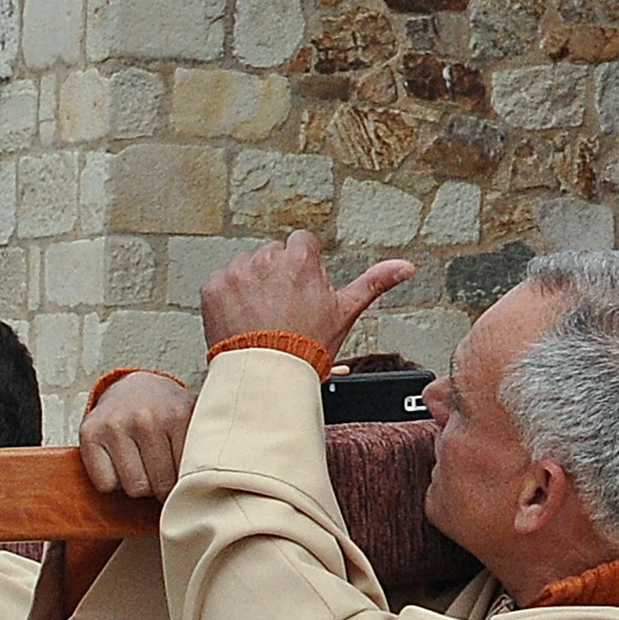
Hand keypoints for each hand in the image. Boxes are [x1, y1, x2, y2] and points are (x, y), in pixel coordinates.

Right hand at [78, 369, 196, 497]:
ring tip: (140, 466)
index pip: (185, 476)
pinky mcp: (90, 434)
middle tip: (159, 470)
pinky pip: (106, 484)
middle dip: (160, 487)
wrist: (131, 387)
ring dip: (137, 484)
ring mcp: (115, 426)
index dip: (183, 485)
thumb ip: (206, 445)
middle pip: (158, 486)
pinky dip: (112, 481)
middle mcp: (145, 418)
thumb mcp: (194, 418)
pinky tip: (119, 464)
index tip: (183, 477)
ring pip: (133, 488)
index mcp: (177, 415)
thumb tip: (221, 483)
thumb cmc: (164, 412)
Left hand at [198, 231, 416, 359]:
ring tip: (261, 317)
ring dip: (251, 285)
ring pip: (245, 267)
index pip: (301, 243)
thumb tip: (405, 267)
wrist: (267, 376)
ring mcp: (237, 273)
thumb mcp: (345, 312)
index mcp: (300, 259)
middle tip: (281, 309)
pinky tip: (241, 319)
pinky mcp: (213, 288)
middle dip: (276, 276)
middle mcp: (266, 260)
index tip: (300, 288)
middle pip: (272, 255)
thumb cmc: (306, 348)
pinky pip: (220, 282)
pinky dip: (227, 298)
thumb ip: (374, 282)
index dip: (302, 266)